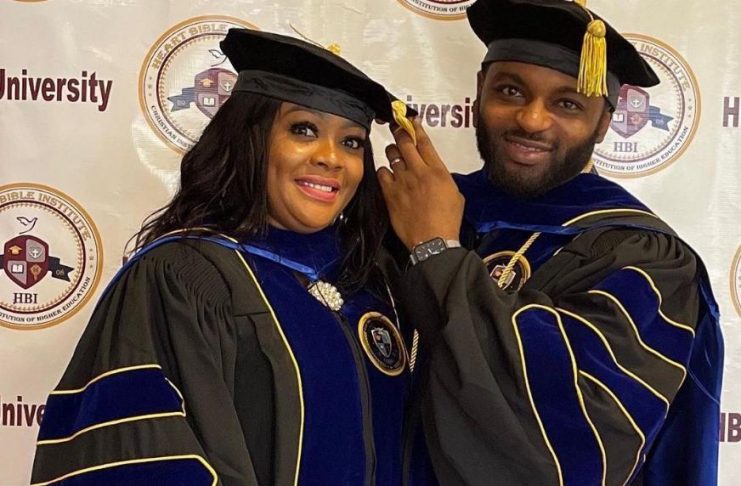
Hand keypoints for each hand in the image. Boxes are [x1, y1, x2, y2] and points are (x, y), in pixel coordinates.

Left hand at [377, 119, 463, 249]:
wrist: (433, 241)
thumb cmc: (447, 221)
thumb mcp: (455, 194)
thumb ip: (443, 177)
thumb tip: (434, 171)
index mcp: (438, 171)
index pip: (424, 142)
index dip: (416, 128)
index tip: (411, 121)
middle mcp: (419, 172)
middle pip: (404, 142)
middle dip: (399, 131)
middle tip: (396, 127)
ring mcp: (402, 182)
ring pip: (391, 155)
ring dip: (392, 151)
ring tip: (394, 154)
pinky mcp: (390, 193)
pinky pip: (382, 172)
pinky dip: (384, 171)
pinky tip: (388, 175)